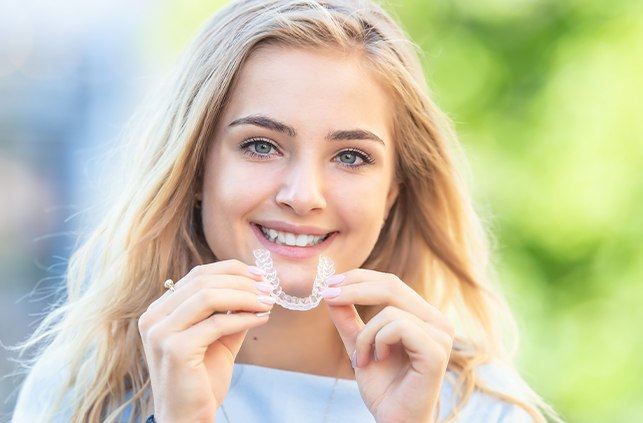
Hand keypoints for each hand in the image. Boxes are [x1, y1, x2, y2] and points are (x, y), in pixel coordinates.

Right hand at [137, 260, 274, 422]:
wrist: (187, 419)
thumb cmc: (202, 380)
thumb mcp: (218, 338)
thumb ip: (230, 312)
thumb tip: (257, 287)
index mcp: (159, 311)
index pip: (197, 275)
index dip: (231, 270)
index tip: (260, 275)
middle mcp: (153, 318)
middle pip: (203, 281)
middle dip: (242, 282)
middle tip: (269, 288)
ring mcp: (160, 333)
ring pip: (209, 296)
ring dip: (245, 296)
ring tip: (268, 302)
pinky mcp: (175, 349)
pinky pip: (217, 323)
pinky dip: (244, 317)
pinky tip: (262, 318)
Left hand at [322, 269, 454, 422]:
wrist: (394, 420)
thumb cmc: (383, 387)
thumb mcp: (359, 345)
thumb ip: (348, 319)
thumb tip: (331, 291)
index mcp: (422, 316)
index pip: (390, 283)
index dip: (359, 278)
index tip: (329, 284)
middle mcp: (436, 321)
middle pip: (392, 286)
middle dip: (354, 288)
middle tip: (328, 296)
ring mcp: (440, 335)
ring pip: (390, 310)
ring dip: (365, 334)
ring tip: (362, 359)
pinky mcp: (437, 351)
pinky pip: (398, 326)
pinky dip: (378, 341)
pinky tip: (378, 360)